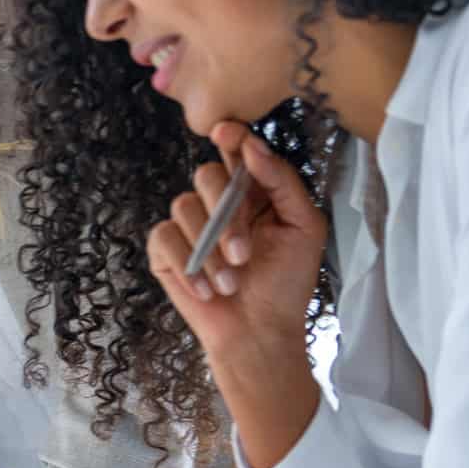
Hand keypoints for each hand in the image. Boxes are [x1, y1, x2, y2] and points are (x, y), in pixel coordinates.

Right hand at [146, 121, 329, 372]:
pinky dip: (188, 265)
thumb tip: (251, 146)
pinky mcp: (166, 252)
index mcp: (254, 191)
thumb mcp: (304, 227)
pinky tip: (208, 290)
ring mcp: (189, 226)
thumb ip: (283, 180)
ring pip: (184, 205)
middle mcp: (218, 203)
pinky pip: (164, 237)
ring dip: (210, 248)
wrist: (260, 334)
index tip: (226, 133)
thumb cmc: (286, 284)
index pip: (236, 150)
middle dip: (226, 214)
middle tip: (244, 254)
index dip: (229, 135)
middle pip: (206, 174)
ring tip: (231, 282)